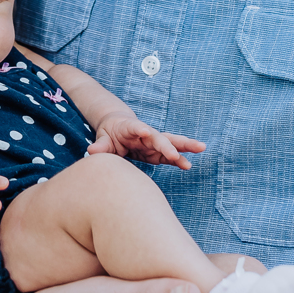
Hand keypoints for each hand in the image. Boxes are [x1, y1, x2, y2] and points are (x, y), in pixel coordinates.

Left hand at [88, 116, 204, 169]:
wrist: (118, 128)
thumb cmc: (109, 133)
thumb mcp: (103, 138)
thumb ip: (100, 145)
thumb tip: (91, 151)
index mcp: (130, 127)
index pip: (135, 127)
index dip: (140, 129)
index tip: (145, 131)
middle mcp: (145, 133)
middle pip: (159, 136)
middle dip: (168, 144)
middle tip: (176, 153)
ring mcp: (153, 142)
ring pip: (171, 143)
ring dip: (185, 146)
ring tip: (201, 148)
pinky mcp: (156, 152)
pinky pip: (170, 156)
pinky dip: (179, 159)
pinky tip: (188, 165)